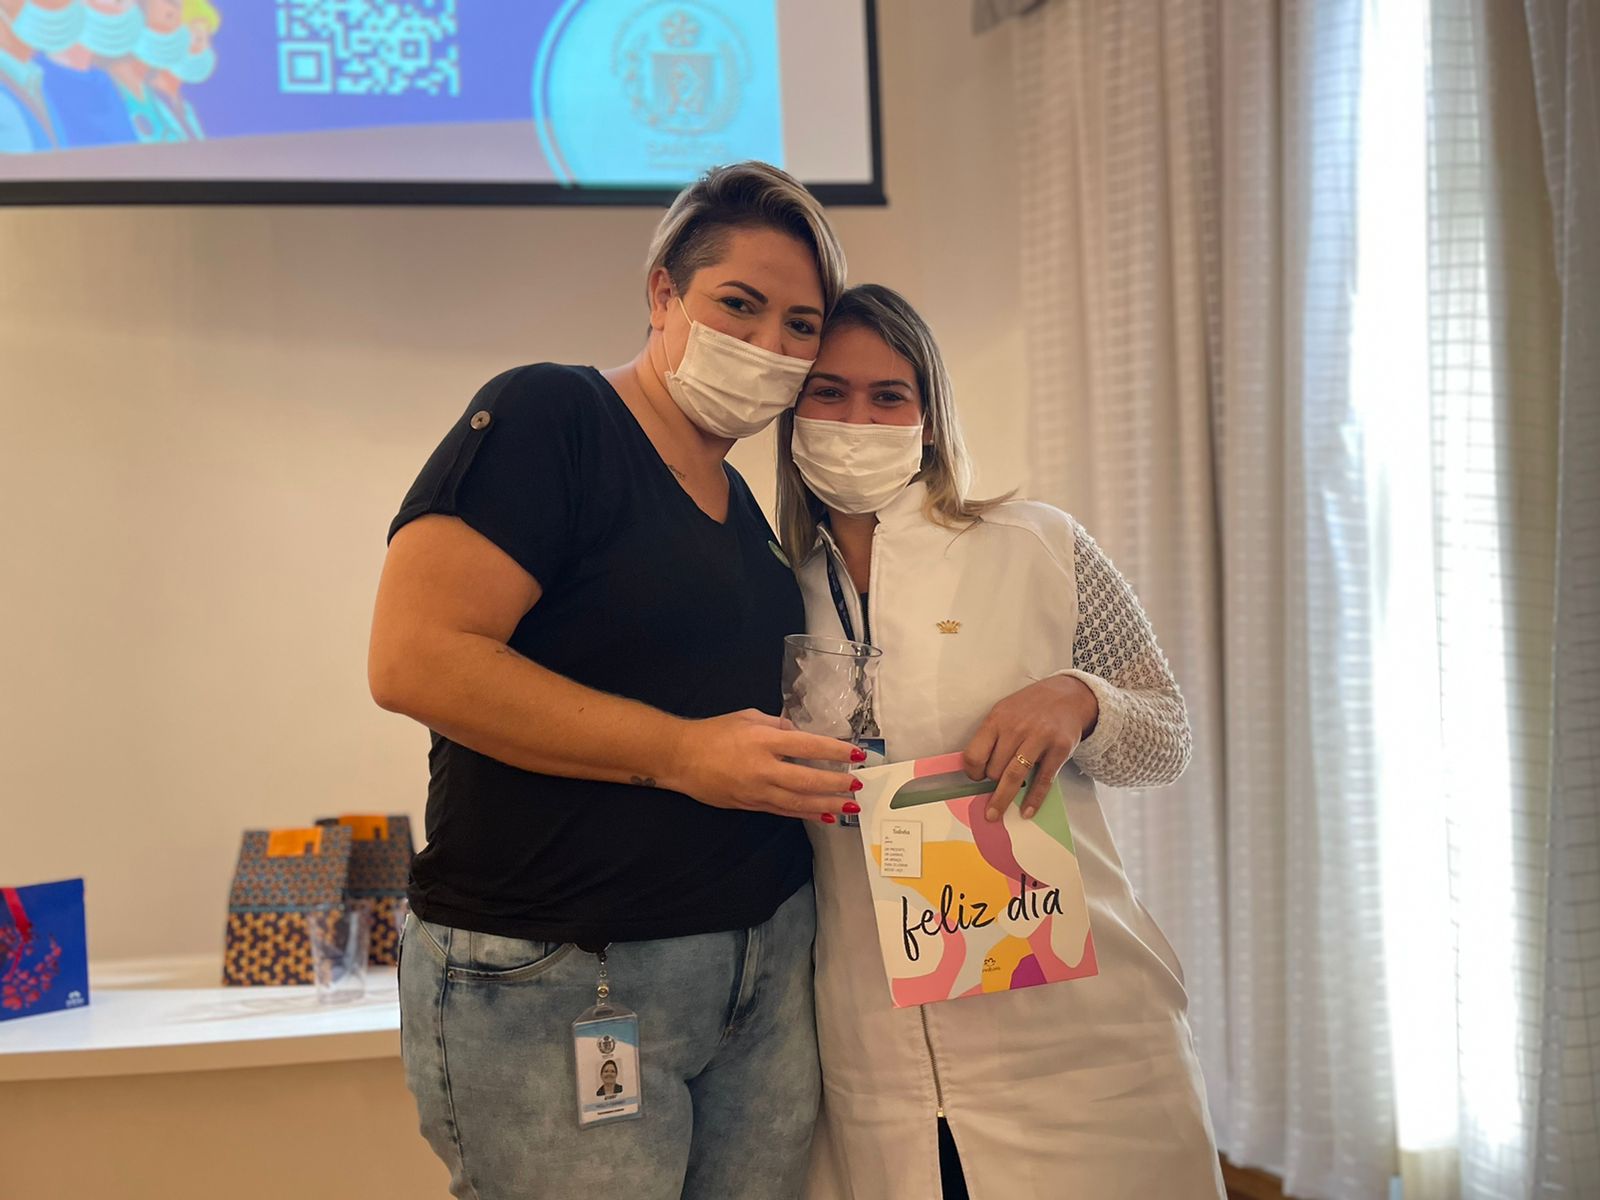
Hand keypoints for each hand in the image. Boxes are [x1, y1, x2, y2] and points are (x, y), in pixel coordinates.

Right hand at [664, 710, 863, 819]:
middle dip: (837, 783)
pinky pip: (784, 811)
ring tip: (850, 806)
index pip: (808, 745)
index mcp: (763, 740)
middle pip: (808, 779)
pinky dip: (806, 814)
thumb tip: (801, 733)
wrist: (680, 758)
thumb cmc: (714, 732)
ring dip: (827, 804)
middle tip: (858, 784)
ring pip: (799, 801)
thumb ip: (778, 725)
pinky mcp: (750, 805)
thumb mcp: (748, 717)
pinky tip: (824, 815)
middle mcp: (763, 768)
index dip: (835, 750)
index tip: (856, 753)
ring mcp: (757, 790)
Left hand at [961, 676, 1098, 821]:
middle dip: (990, 784)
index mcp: (997, 719)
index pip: (974, 754)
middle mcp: (1016, 728)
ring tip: (995, 814)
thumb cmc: (1030, 707)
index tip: (976, 779)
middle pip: (994, 768)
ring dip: (1002, 799)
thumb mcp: (1005, 711)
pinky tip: (1027, 811)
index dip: (972, 772)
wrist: (1069, 695)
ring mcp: (1039, 738)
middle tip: (991, 792)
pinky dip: (1034, 799)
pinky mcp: (1059, 749)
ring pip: (1014, 776)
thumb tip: (977, 769)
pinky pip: (1042, 780)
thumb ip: (992, 735)